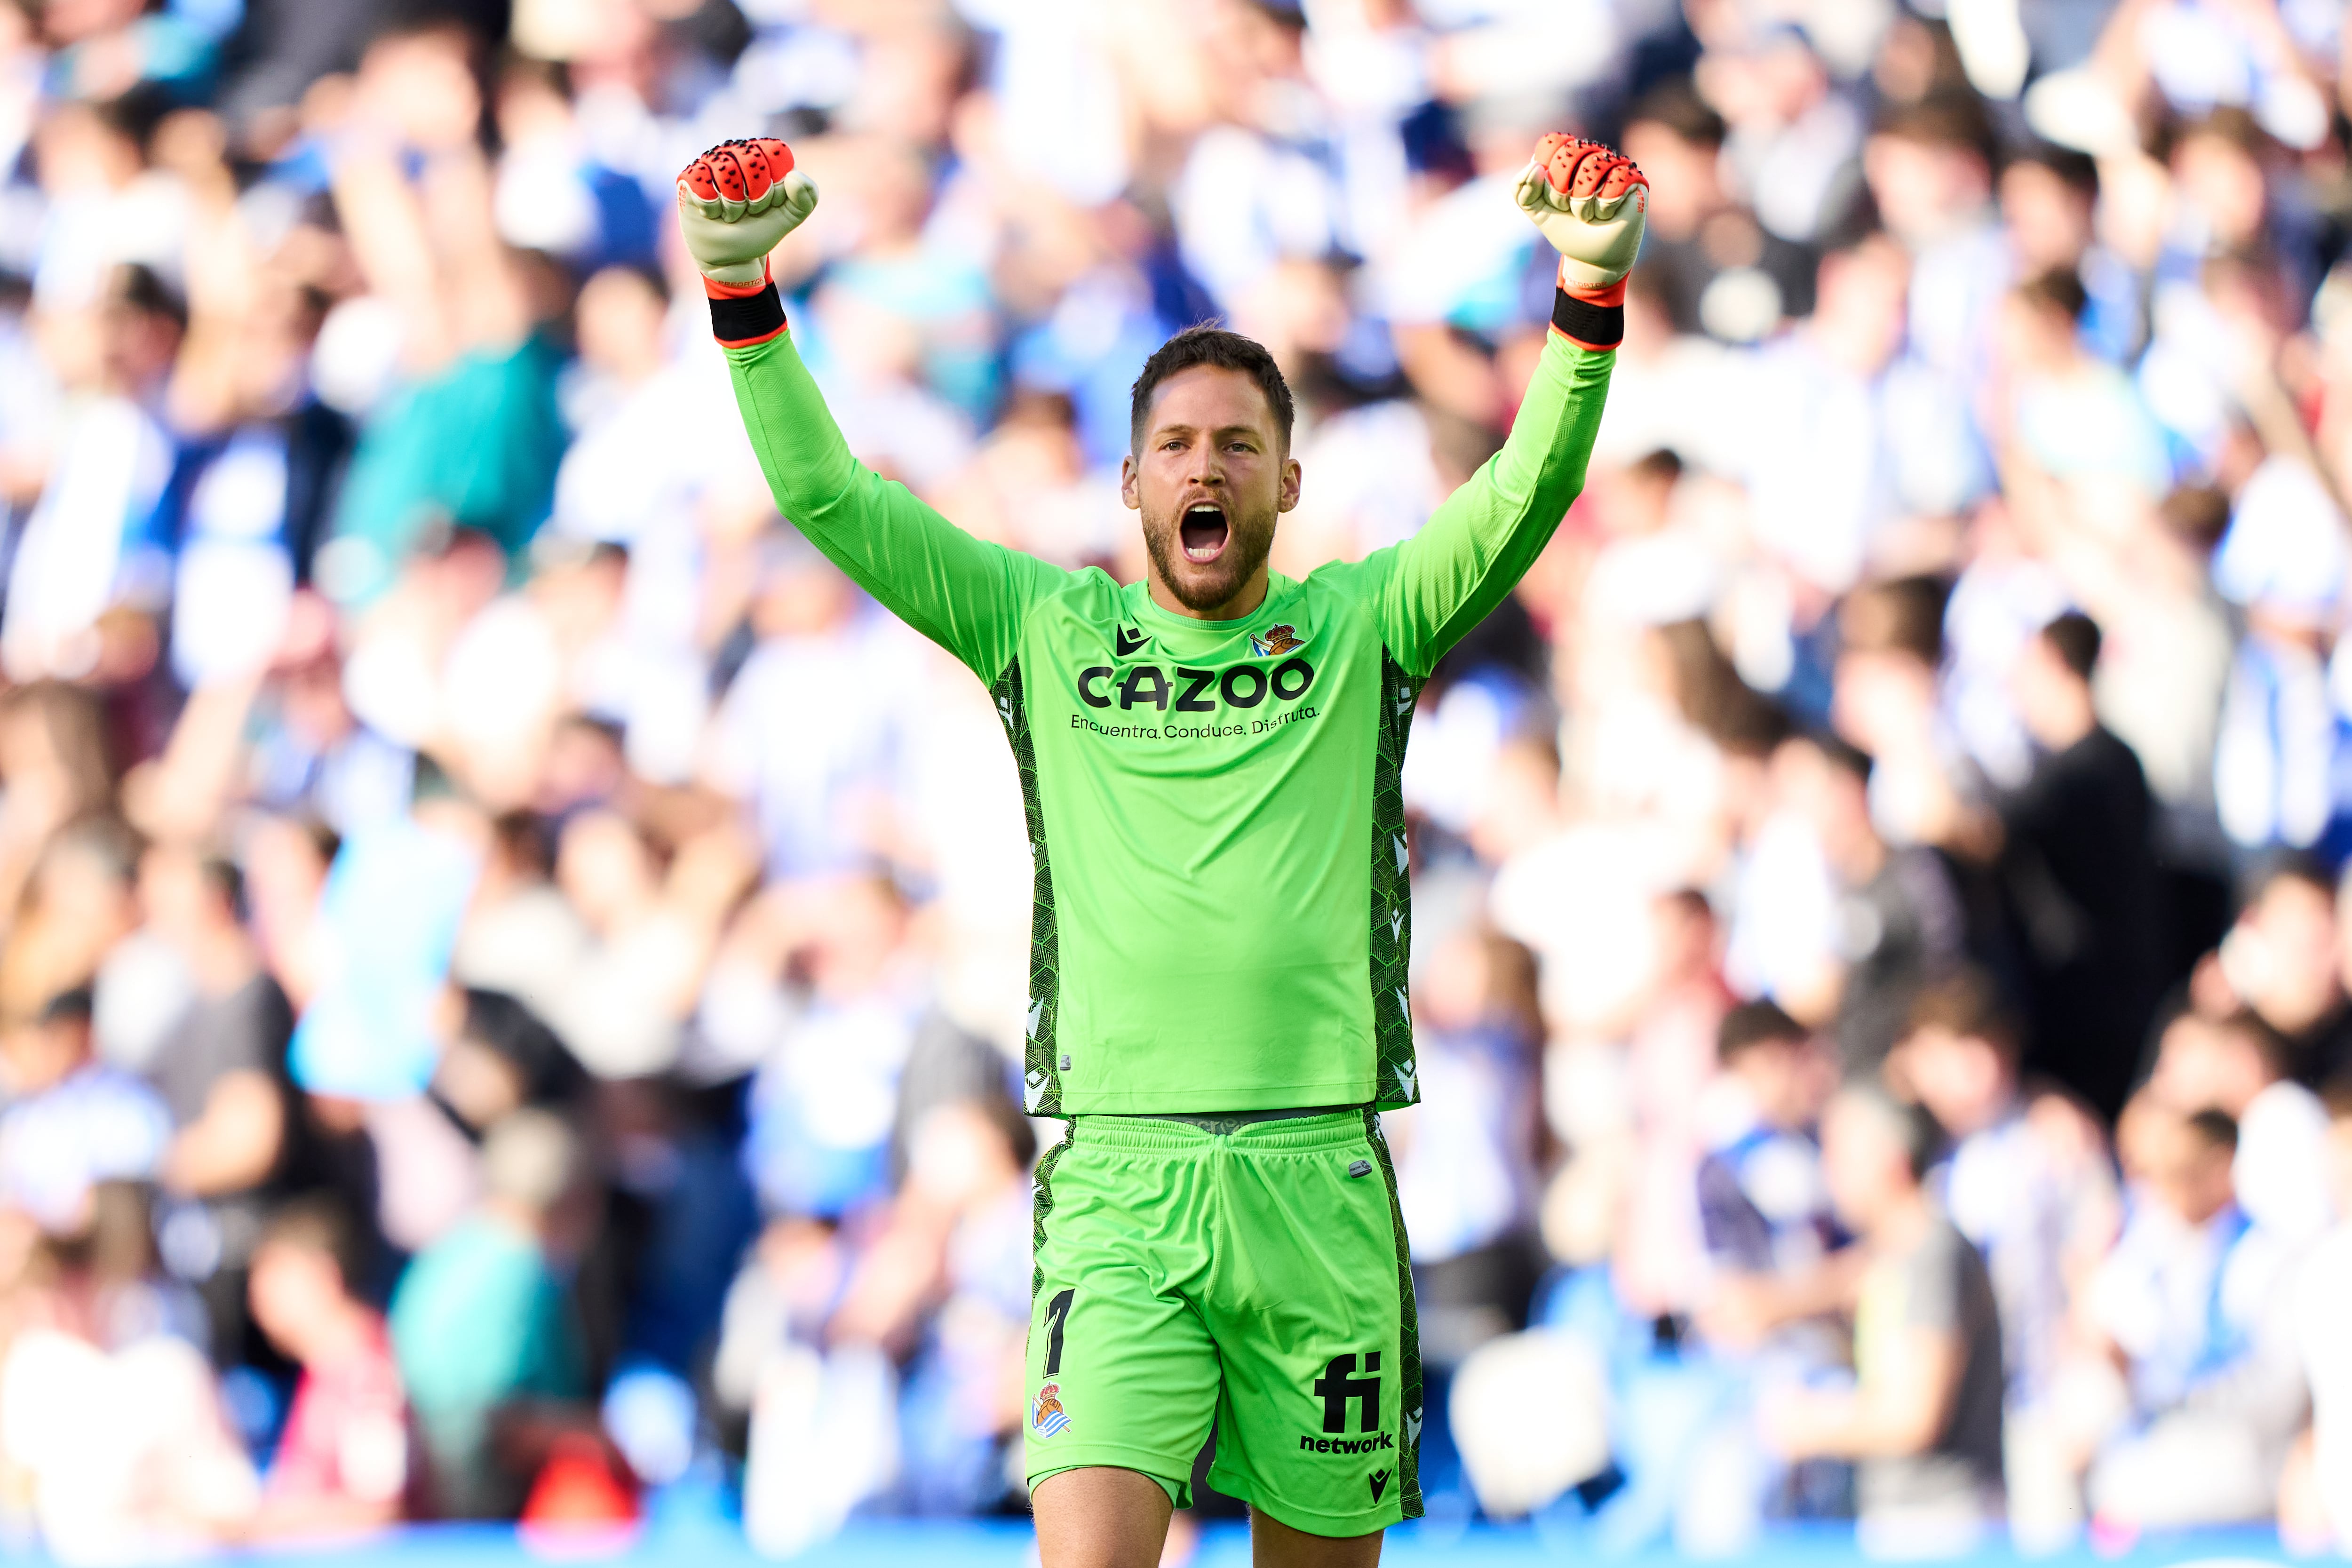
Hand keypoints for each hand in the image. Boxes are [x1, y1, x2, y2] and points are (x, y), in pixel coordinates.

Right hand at [676, 138, 819, 284]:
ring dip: (733, 203)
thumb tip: (793, 176)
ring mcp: (712, 163)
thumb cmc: (759, 231)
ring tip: (732, 215)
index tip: (772, 202)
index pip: (776, 152)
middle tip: (752, 211)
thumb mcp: (789, 218)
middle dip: (756, 195)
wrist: (731, 257)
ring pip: (725, 169)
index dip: (776, 183)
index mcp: (764, 157)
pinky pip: (701, 181)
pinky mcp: (689, 177)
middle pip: (752, 159)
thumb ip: (806, 198)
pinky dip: (710, 205)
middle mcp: (737, 153)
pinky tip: (711, 214)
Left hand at [1514, 134, 1646, 293]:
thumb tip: (1534, 166)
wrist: (1593, 257)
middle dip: (1561, 190)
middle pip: (1570, 152)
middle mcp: (1591, 154)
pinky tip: (1606, 215)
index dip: (1547, 172)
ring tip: (1587, 216)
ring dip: (1583, 203)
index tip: (1551, 197)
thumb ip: (1522, 190)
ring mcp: (1614, 164)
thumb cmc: (1568, 230)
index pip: (1551, 144)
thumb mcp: (1538, 212)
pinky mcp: (1634, 179)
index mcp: (1568, 157)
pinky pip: (1616, 180)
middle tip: (1567, 208)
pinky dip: (1605, 205)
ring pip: (1593, 167)